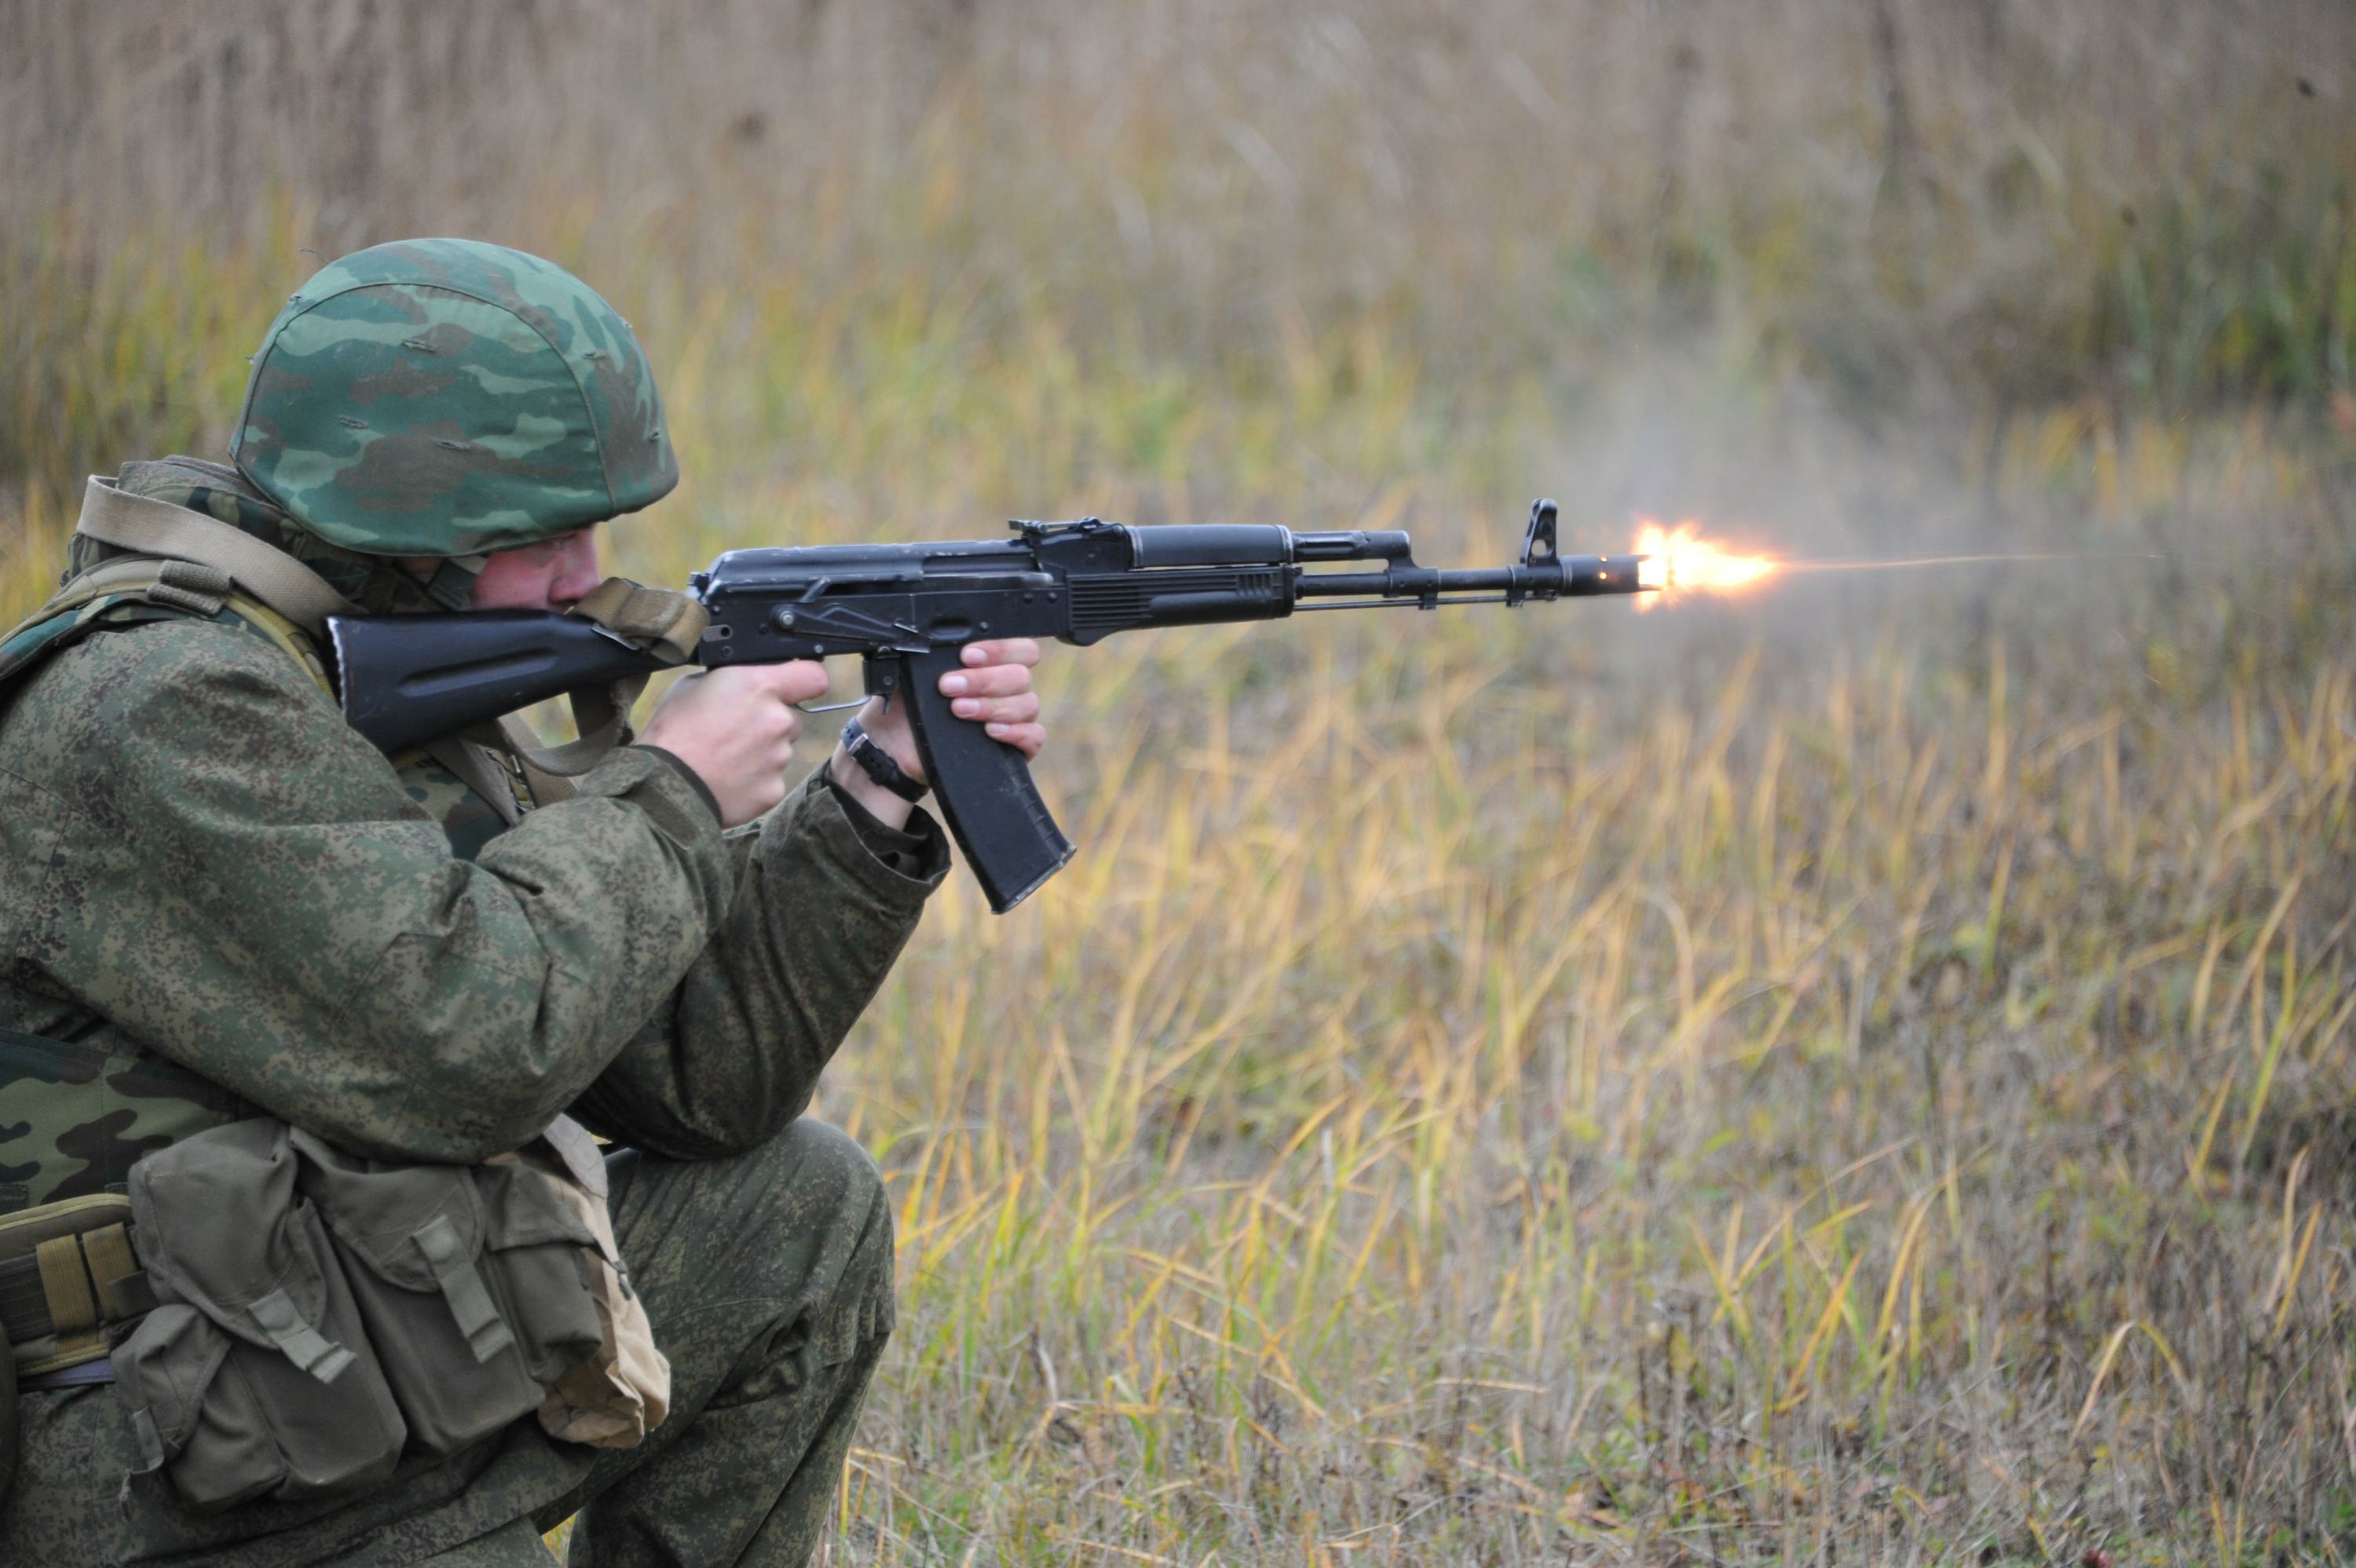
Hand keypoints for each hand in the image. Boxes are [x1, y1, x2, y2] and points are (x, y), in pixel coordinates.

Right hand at [639, 661, 828, 826]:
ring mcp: (779, 758)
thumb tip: (746, 684)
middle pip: (791, 718)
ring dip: (761, 752)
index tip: (793, 688)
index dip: (803, 681)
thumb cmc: (673, 732)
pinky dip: (755, 780)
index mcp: (759, 686)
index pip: (814, 676)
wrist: (663, 785)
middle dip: (770, 723)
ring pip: (780, 750)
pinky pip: (771, 779)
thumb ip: (734, 681)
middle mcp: (778, 720)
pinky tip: (727, 779)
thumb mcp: (695, 685)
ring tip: (724, 758)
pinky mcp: (774, 789)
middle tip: (735, 732)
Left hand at [831, 639, 1046, 828]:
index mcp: (990, 664)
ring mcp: (1014, 717)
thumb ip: (933, 656)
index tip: (966, 656)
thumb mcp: (913, 674)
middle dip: (984, 680)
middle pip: (1021, 676)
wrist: (894, 747)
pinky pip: (1034, 735)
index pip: (1018, 647)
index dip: (998, 649)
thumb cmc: (907, 707)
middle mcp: (1007, 688)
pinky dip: (1014, 731)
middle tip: (949, 687)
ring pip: (1027, 704)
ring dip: (991, 706)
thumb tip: (940, 641)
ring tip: (958, 710)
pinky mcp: (1016, 747)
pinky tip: (988, 731)